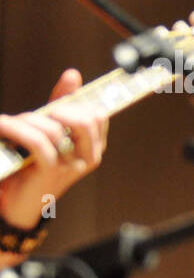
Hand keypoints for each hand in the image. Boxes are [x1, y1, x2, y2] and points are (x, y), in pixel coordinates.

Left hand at [0, 69, 107, 231]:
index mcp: (93, 147)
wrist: (14, 203)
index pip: (99, 115)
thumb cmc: (32, 165)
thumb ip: (61, 105)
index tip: (58, 100)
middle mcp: (88, 158)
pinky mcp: (50, 173)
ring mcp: (71, 167)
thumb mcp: (49, 131)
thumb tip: (73, 75)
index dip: (80, 101)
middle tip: (40, 112)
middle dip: (59, 109)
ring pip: (56, 129)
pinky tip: (3, 126)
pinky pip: (38, 142)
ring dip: (28, 120)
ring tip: (10, 123)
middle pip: (86, 120)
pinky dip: (17, 129)